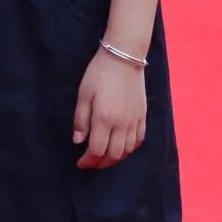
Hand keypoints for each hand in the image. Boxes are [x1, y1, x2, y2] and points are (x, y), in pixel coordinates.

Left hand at [73, 47, 146, 169]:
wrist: (124, 57)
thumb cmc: (99, 73)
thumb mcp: (84, 93)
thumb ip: (81, 119)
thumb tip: (78, 141)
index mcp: (105, 118)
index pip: (97, 150)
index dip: (88, 160)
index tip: (80, 162)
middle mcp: (122, 124)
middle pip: (114, 155)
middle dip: (100, 163)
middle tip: (90, 163)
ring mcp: (135, 121)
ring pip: (127, 151)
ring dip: (115, 158)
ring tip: (103, 157)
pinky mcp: (143, 116)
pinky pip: (139, 140)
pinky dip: (129, 149)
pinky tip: (121, 147)